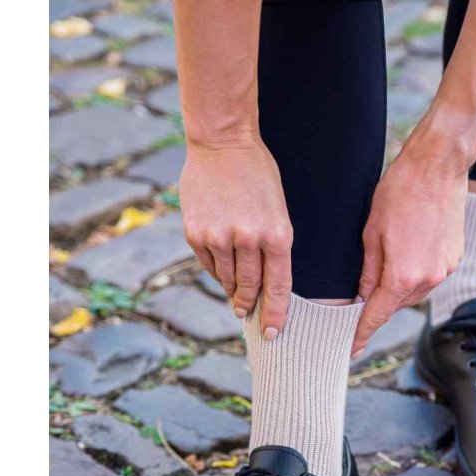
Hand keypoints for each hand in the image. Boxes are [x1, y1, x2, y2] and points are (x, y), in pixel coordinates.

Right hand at [180, 135, 293, 336]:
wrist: (223, 143)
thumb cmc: (258, 175)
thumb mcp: (279, 210)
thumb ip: (273, 245)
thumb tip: (264, 283)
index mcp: (278, 234)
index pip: (279, 287)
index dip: (275, 314)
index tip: (272, 333)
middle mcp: (249, 239)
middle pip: (251, 288)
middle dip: (250, 306)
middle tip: (247, 315)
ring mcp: (219, 238)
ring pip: (228, 279)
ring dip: (233, 289)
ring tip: (236, 293)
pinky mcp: (196, 233)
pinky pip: (208, 264)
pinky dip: (217, 270)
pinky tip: (221, 266)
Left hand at [352, 128, 469, 356]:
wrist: (439, 165)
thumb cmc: (400, 191)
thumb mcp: (371, 232)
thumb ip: (368, 271)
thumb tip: (362, 297)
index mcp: (402, 276)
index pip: (376, 316)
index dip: (361, 334)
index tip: (351, 350)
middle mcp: (428, 279)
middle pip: (396, 304)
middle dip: (379, 303)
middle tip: (360, 297)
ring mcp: (445, 269)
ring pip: (414, 292)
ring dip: (398, 287)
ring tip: (387, 261)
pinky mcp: (455, 258)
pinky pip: (430, 276)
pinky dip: (415, 273)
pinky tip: (407, 251)